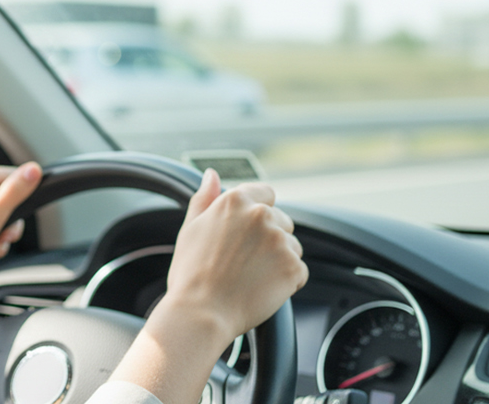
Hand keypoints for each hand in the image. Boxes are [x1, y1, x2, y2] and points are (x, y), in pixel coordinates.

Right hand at [109, 169, 307, 403]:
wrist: (201, 314)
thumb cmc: (190, 274)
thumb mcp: (190, 229)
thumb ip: (204, 198)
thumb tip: (212, 174)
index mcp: (235, 201)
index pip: (266, 194)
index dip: (256, 215)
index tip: (245, 235)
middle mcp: (261, 215)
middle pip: (281, 221)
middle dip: (268, 238)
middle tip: (242, 261)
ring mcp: (280, 241)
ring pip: (291, 246)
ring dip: (278, 259)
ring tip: (250, 277)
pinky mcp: (293, 267)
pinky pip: (298, 271)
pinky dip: (286, 281)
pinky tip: (261, 288)